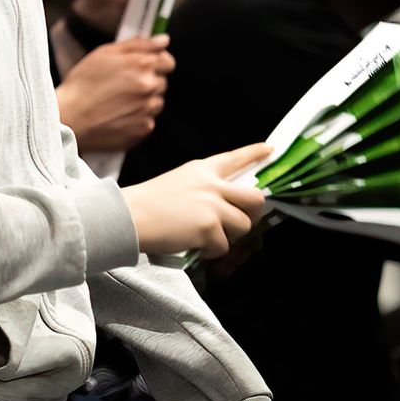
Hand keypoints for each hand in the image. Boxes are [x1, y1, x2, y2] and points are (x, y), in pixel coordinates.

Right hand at [56, 36, 174, 152]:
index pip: (168, 61)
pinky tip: (119, 115)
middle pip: (162, 82)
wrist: (70, 117)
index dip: (156, 62)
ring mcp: (148, 110)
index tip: (145, 66)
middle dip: (148, 81)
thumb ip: (138, 44)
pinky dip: (138, 118)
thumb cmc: (82, 84)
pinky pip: (148, 120)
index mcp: (142, 65)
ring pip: (156, 102)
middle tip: (124, 85)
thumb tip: (163, 40)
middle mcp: (149, 87)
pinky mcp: (143, 129)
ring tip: (120, 102)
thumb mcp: (104, 53)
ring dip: (144, 101)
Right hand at [121, 144, 268, 258]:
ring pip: (243, 226)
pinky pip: (223, 247)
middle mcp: (212, 184)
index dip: (255, 153)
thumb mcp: (178, 181)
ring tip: (205, 236)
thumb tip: (223, 204)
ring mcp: (213, 206)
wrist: (129, 216)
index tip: (270, 149)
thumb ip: (203, 187)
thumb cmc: (147, 203)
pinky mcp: (209, 227)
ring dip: (228, 236)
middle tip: (240, 221)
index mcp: (202, 170)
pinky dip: (210, 251)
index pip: (235, 158)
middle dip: (253, 213)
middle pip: (255, 198)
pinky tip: (192, 245)